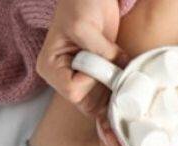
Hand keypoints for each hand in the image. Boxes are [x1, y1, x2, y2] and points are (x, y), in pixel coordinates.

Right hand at [37, 0, 125, 115]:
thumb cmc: (79, 3)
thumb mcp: (85, 27)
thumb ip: (101, 52)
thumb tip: (122, 72)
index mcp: (51, 67)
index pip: (72, 91)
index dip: (92, 81)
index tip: (105, 63)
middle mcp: (62, 77)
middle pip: (86, 102)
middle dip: (106, 94)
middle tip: (123, 79)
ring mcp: (80, 78)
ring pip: (97, 104)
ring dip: (114, 99)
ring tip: (127, 87)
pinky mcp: (96, 75)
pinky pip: (105, 97)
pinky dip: (117, 97)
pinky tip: (126, 94)